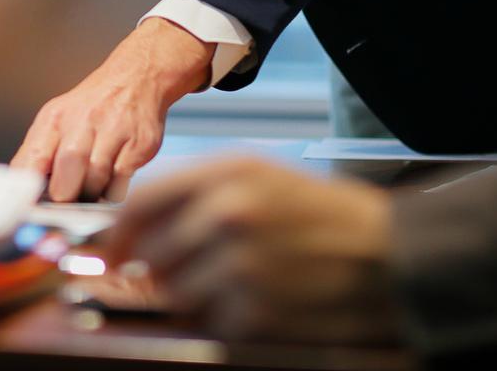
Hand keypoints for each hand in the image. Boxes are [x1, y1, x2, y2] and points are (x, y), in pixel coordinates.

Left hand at [10, 20, 209, 201]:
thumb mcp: (57, 119)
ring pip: (96, 182)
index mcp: (54, 118)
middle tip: (67, 198)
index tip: (29, 206)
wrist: (135, 79)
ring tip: (92, 185)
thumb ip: (38, 153)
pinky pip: (121, 183)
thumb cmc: (90, 109)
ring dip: (91, 194)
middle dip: (65, 195)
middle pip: (66, 174)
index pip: (32, 160)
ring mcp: (114, 131)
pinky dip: (114, 190)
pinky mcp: (140, 145)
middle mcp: (83, 121)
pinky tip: (112, 177)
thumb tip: (22, 192)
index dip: (28, 190)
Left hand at [103, 156, 401, 343]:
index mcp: (225, 174)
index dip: (119, 231)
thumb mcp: (257, 173)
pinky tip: (246, 303)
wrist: (385, 252)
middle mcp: (227, 215)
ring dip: (184, 296)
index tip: (112, 250)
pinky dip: (218, 319)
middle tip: (170, 273)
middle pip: (151, 252)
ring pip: (174, 292)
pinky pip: (209, 322)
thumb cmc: (317, 210)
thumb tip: (137, 224)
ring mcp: (241, 266)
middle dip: (154, 268)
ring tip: (218, 286)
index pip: (143, 201)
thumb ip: (195, 190)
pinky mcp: (258, 313)